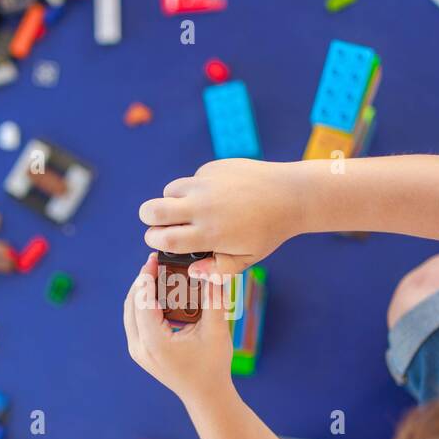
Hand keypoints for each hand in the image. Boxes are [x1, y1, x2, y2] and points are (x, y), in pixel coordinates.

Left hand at [123, 253, 234, 404]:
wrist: (206, 395)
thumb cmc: (214, 365)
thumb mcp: (217, 330)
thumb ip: (214, 298)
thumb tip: (213, 271)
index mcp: (156, 342)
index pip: (143, 300)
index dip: (147, 277)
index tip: (154, 258)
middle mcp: (140, 347)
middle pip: (132, 303)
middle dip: (142, 281)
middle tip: (154, 262)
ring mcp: (137, 351)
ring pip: (130, 312)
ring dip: (140, 292)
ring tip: (154, 274)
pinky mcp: (140, 352)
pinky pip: (134, 322)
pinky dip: (141, 305)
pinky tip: (155, 294)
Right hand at [139, 159, 303, 275]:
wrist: (290, 194)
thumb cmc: (268, 231)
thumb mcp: (247, 258)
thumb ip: (218, 269)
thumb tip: (191, 270)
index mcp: (210, 233)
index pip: (164, 239)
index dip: (154, 241)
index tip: (158, 241)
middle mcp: (203, 207)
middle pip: (152, 210)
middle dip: (148, 219)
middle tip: (158, 224)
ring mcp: (206, 184)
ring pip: (168, 191)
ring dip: (170, 202)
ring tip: (188, 211)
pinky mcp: (211, 168)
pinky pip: (190, 180)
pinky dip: (194, 190)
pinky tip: (216, 196)